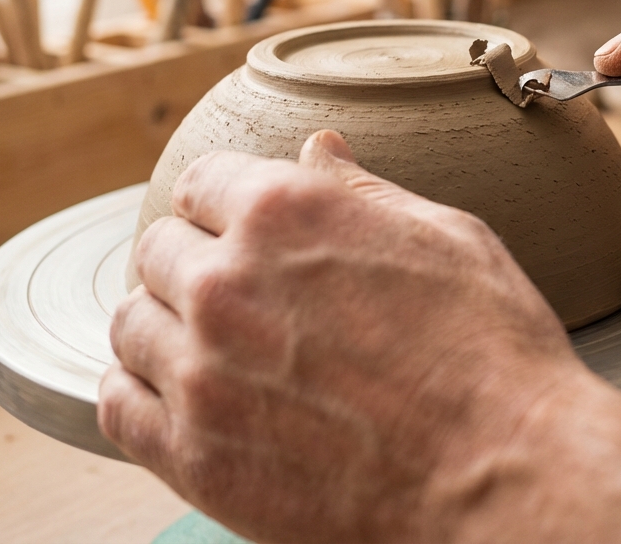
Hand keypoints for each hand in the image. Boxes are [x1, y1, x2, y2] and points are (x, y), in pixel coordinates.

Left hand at [99, 130, 575, 542]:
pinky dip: (141, 390)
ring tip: (215, 345)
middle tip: (243, 294)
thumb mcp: (444, 237)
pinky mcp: (194, 454)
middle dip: (196, 260)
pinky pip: (119, 405)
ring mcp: (202, 372)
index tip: (240, 225)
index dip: (225, 202)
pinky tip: (181, 393)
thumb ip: (362, 191)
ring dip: (166, 324)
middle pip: (159, 250)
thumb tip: (318, 151)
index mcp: (286, 212)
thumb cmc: (490, 349)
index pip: (202, 182)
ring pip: (131, 323)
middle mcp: (227, 282)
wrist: (500, 469)